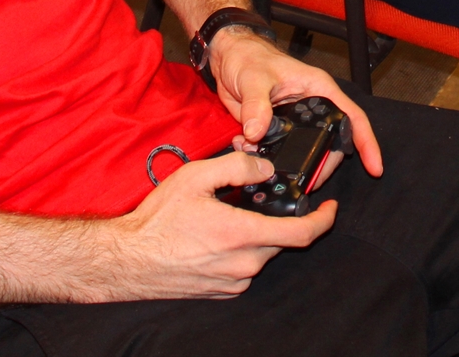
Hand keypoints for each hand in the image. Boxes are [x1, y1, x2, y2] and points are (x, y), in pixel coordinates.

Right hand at [110, 150, 335, 298]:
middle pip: (280, 239)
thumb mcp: (195, 177)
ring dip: (255, 233)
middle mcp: (243, 264)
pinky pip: (245, 267)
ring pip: (261, 252)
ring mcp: (233, 281)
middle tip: (255, 198)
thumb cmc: (158, 220)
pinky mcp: (222, 291)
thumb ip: (237, 167)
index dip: (323, 219)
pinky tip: (215, 235)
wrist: (128, 260)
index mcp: (242, 235)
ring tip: (226, 215)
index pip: (301, 234)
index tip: (330, 207)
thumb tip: (265, 168)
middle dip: (276, 217)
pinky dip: (241, 249)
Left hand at [208, 30, 382, 187]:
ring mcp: (295, 122)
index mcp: (318, 89)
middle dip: (321, 166)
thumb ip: (257, 106)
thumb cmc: (248, 57)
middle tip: (307, 183)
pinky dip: (269, 160)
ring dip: (291, 166)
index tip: (375, 167)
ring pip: (306, 152)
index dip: (367, 143)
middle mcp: (311, 107)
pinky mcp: (277, 132)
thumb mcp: (254, 79)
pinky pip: (281, 153)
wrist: (228, 60)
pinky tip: (253, 157)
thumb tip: (257, 132)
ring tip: (274, 169)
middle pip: (332, 144)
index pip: (352, 117)